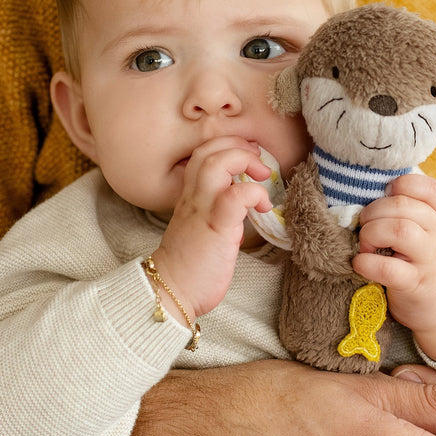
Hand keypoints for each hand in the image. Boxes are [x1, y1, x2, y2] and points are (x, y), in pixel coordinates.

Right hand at [153, 136, 270, 318]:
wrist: (171, 291)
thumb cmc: (189, 264)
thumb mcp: (201, 226)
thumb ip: (215, 209)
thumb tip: (241, 202)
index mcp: (190, 196)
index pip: (201, 153)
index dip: (227, 145)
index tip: (248, 156)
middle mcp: (193, 197)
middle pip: (208, 149)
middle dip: (237, 145)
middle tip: (258, 160)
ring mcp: (203, 210)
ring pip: (216, 163)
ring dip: (244, 160)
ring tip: (262, 174)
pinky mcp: (216, 227)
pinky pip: (235, 196)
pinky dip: (255, 193)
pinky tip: (264, 206)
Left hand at [353, 173, 435, 362]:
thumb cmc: (428, 264)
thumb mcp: (429, 233)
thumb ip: (409, 212)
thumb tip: (366, 195)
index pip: (427, 187)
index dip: (400, 185)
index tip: (384, 198)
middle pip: (401, 205)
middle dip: (372, 213)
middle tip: (364, 227)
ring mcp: (428, 259)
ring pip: (398, 230)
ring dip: (371, 234)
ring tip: (365, 246)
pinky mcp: (414, 284)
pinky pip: (388, 268)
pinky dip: (366, 263)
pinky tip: (360, 264)